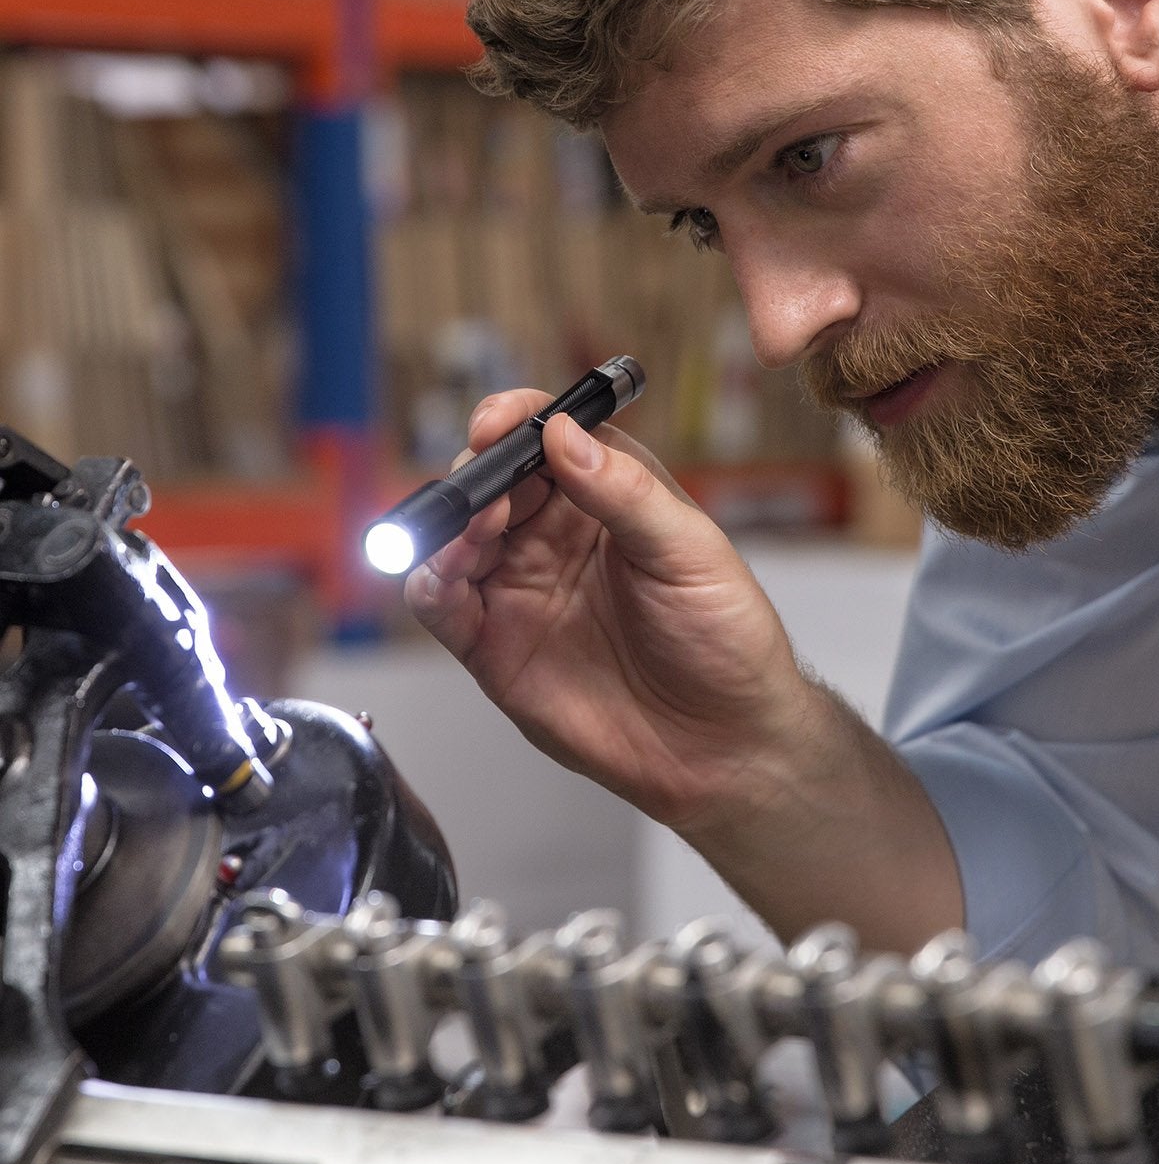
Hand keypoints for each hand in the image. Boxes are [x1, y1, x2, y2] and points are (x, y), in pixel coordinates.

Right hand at [404, 391, 813, 833]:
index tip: (497, 422)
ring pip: (456, 537)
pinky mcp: (495, 644)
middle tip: (486, 494)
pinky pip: (442, 603)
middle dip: (476, 476)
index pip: (549, 435)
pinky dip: (428, 583)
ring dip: (447, 526)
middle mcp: (557, 534)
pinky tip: (440, 578)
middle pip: (490, 480)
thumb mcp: (690, 553)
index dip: (516, 419)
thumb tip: (563, 433)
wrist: (722, 744)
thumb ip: (625, 493)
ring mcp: (522, 587)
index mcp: (609, 494)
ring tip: (471, 536)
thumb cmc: (725, 639)